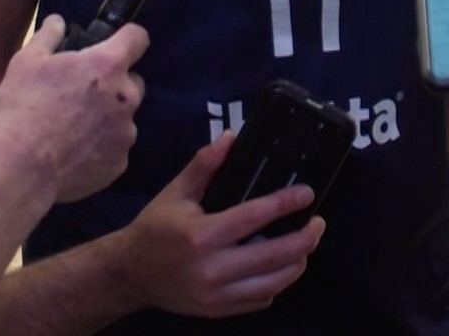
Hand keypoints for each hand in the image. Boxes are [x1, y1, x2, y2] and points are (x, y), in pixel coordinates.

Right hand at [0, 15, 147, 201]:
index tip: (114, 45)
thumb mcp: (26, 62)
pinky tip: (74, 153)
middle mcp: (126, 98)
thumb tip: (58, 21)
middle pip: (133, 81)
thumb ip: (48, 37)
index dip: (127, 38)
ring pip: (124, 118)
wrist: (21, 168)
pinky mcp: (120, 164)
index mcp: (107, 66)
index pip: (138, 38)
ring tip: (73, 129)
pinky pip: (115, 149)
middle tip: (82, 94)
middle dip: (114, 84)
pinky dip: (101, 148)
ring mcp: (126, 133)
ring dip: (107, 118)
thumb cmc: (22, 107)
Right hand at [115, 134, 323, 317]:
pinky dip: (276, 283)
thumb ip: (204, 165)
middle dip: (305, 239)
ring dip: (297, 263)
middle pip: (273, 256)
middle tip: (318, 223)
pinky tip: (279, 267)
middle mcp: (211, 269)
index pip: (254, 217)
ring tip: (305, 245)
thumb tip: (231, 137)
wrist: (131, 274)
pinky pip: (260, 299)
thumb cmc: (154, 228)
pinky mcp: (218, 311)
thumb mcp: (175, 192)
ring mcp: (216, 295)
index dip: (285, 204)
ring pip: (274, 283)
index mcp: (200, 235)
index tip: (306, 194)